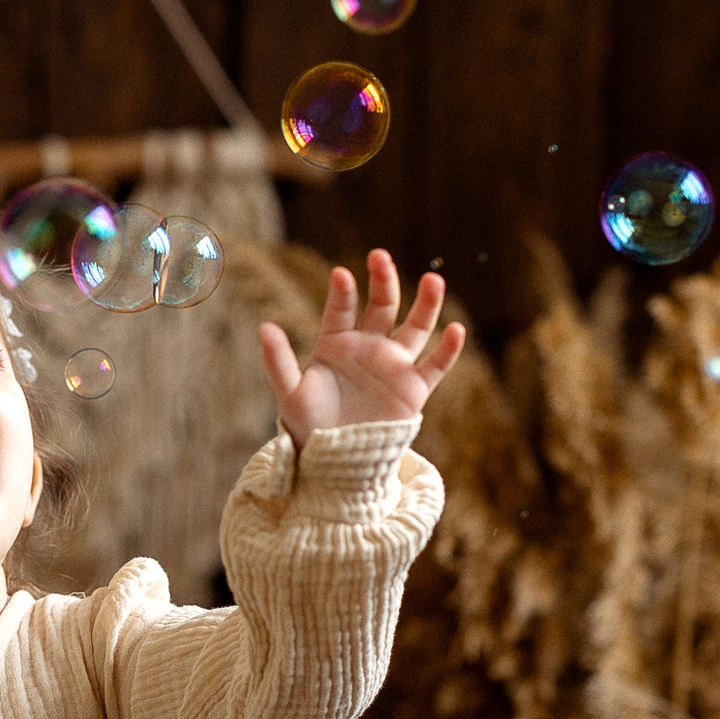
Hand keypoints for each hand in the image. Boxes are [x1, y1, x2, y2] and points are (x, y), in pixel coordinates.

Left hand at [258, 249, 464, 442]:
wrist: (335, 461)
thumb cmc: (309, 425)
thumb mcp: (289, 393)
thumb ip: (278, 361)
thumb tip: (264, 327)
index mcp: (336, 342)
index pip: (342, 309)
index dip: (342, 293)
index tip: (341, 275)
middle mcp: (368, 346)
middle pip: (381, 306)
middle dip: (383, 281)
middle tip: (379, 256)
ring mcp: (393, 365)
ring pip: (415, 327)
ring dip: (426, 304)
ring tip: (432, 280)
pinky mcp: (414, 388)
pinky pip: (435, 365)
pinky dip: (448, 349)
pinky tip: (456, 330)